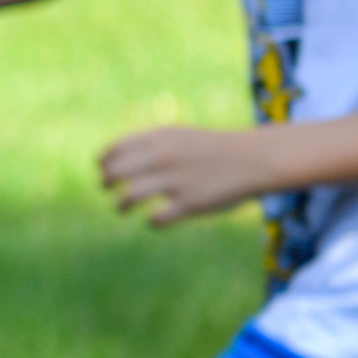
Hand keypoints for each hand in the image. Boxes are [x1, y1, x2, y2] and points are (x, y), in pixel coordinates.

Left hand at [99, 126, 271, 225]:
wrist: (254, 158)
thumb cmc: (211, 149)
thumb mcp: (178, 136)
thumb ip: (147, 144)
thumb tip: (110, 159)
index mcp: (159, 138)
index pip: (114, 151)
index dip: (103, 162)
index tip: (104, 170)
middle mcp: (163, 157)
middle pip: (114, 173)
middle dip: (105, 183)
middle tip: (107, 189)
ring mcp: (176, 181)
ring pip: (129, 197)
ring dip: (120, 205)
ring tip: (121, 208)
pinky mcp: (190, 203)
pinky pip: (157, 219)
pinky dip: (152, 222)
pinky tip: (155, 220)